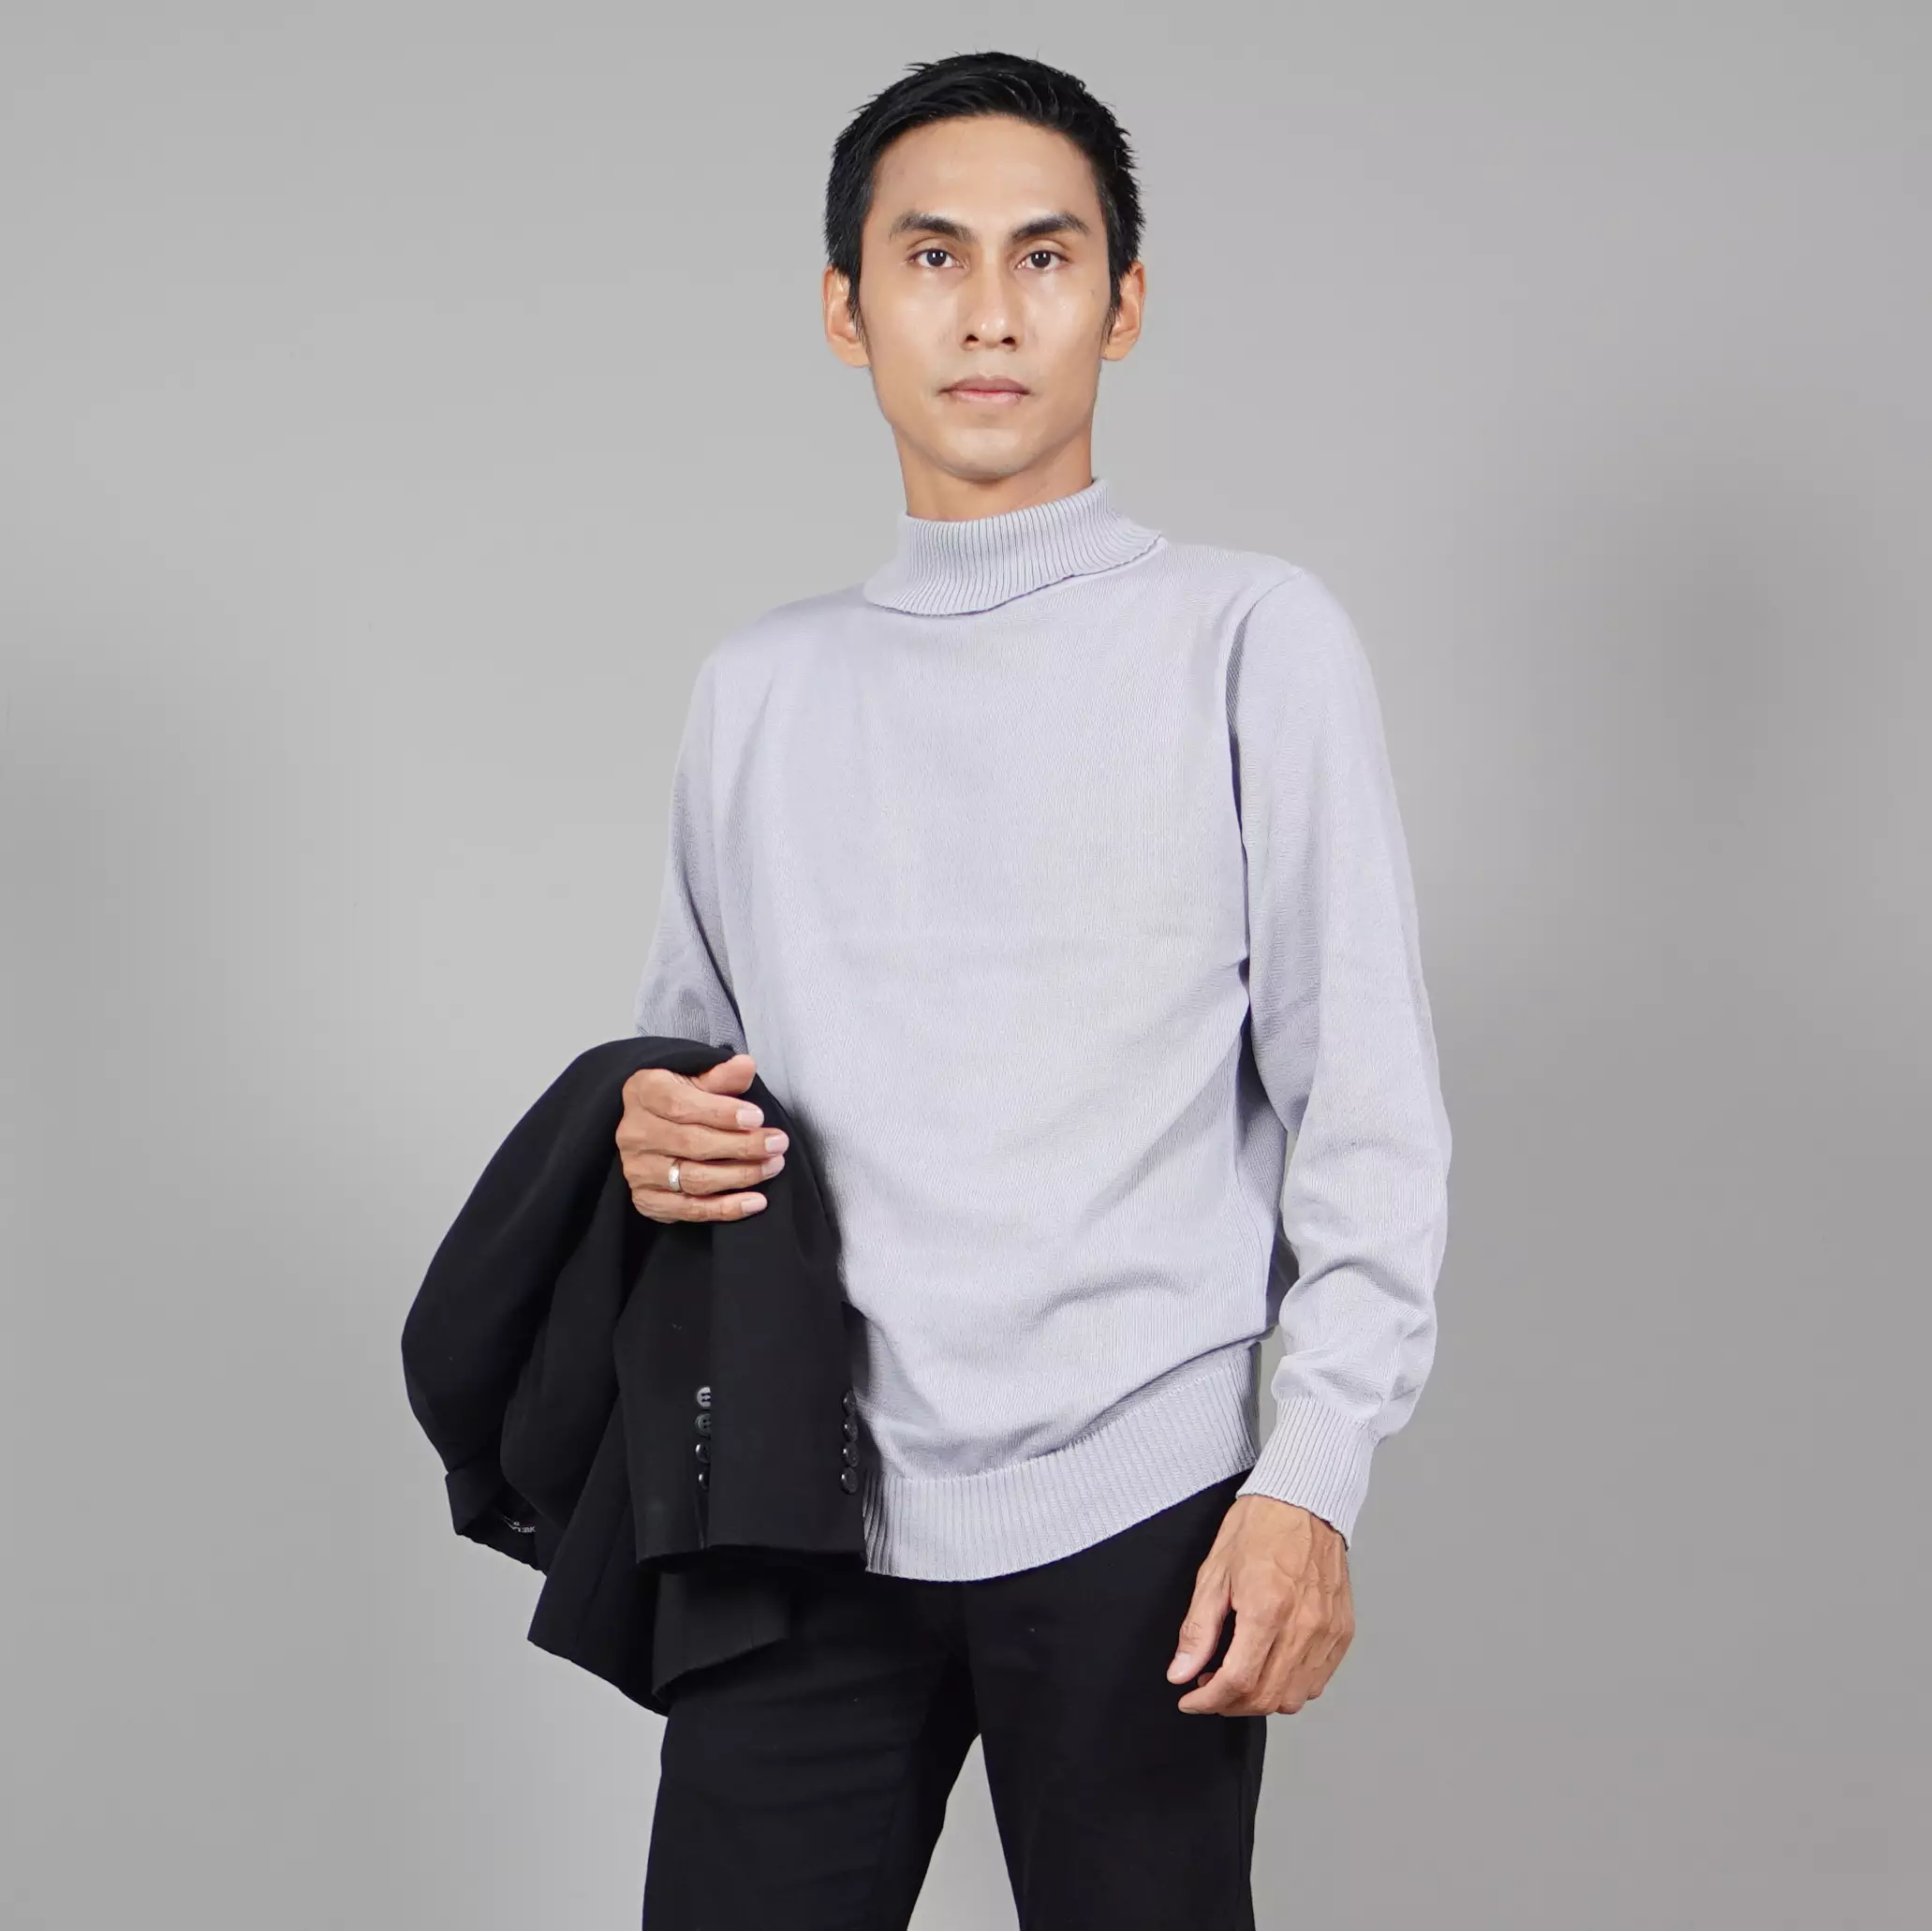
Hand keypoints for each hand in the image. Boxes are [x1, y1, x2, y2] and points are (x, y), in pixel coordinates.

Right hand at [616, 1051, 786, 1223]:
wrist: (651, 1130)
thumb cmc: (680, 1101)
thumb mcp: (698, 1080)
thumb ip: (722, 1077)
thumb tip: (747, 1065)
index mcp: (643, 1092)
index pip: (680, 1105)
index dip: (722, 1113)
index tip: (758, 1117)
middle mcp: (633, 1132)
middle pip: (692, 1144)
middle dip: (742, 1145)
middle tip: (777, 1144)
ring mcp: (637, 1169)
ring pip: (694, 1178)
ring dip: (741, 1175)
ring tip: (773, 1165)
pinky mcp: (646, 1200)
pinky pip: (690, 1209)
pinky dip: (726, 1209)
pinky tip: (756, 1201)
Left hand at [1166, 1494, 1353, 1715]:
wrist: (1303, 1499)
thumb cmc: (1259, 1526)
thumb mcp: (1214, 1572)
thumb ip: (1198, 1630)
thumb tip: (1181, 1672)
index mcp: (1267, 1609)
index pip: (1237, 1682)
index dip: (1207, 1701)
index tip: (1190, 1699)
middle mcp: (1303, 1626)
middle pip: (1266, 1698)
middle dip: (1230, 1704)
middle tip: (1208, 1687)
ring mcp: (1327, 1631)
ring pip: (1294, 1697)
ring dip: (1260, 1699)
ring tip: (1238, 1675)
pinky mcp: (1342, 1631)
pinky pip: (1317, 1681)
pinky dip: (1291, 1686)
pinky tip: (1271, 1666)